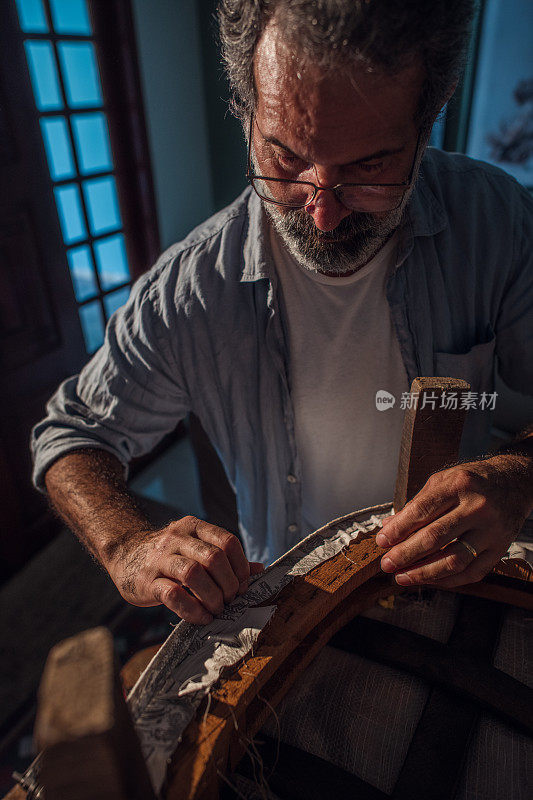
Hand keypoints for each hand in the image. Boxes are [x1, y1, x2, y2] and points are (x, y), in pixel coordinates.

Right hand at [106, 516, 263, 623]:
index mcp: (193, 527)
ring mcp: (160, 559)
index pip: (227, 542)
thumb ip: (225, 557)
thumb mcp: (195, 547)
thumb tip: (259, 569)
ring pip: (193, 574)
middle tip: (230, 600)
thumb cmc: (168, 555)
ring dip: (212, 597)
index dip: (240, 566)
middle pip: (213, 558)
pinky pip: (173, 595)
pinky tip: (201, 617)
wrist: (124, 554)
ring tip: (217, 610)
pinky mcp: (146, 582)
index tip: (242, 586)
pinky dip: (192, 609)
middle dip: (228, 584)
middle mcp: (176, 539)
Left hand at [375, 455, 532, 588]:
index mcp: (459, 485)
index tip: (382, 541)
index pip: (422, 511)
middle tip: (387, 564)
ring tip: (402, 577)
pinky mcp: (500, 548)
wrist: (514, 483)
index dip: (399, 529)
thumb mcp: (443, 481)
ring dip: (424, 573)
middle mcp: (478, 507)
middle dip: (406, 554)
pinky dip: (447, 580)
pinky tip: (428, 579)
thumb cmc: (472, 481)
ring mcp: (492, 530)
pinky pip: (472, 572)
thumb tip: (389, 527)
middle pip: (436, 537)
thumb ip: (416, 504)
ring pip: (454, 560)